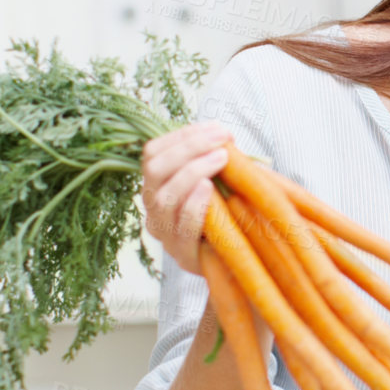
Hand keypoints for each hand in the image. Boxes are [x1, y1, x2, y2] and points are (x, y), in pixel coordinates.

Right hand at [141, 120, 233, 277]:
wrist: (236, 262)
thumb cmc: (228, 214)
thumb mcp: (219, 182)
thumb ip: (216, 160)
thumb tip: (224, 135)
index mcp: (157, 185)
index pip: (153, 153)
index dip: (181, 136)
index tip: (215, 128)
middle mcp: (153, 208)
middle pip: (155, 170)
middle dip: (188, 148)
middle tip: (221, 140)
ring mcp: (164, 232)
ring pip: (163, 197)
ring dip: (192, 171)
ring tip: (220, 158)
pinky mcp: (182, 254)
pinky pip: (181, 227)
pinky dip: (193, 205)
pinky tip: (208, 189)